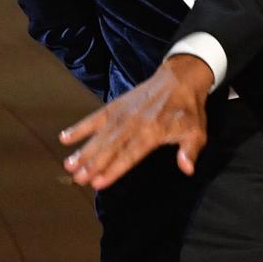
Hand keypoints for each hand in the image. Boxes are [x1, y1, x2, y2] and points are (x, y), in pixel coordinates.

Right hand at [59, 54, 213, 188]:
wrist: (181, 78)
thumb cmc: (189, 110)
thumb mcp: (197, 131)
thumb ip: (190, 151)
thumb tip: (187, 169)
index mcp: (153, 131)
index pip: (130, 154)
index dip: (114, 169)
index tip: (98, 183)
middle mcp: (134, 123)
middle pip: (111, 146)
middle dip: (93, 163)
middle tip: (77, 178)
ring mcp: (123, 113)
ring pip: (100, 134)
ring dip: (84, 150)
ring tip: (69, 164)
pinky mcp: (117, 105)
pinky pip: (96, 117)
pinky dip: (80, 127)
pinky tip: (65, 138)